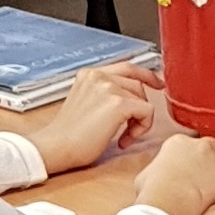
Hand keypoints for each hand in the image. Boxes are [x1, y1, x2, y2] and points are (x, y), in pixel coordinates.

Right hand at [30, 64, 168, 168]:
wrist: (56, 147)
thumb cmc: (69, 135)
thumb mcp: (86, 103)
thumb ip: (105, 94)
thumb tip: (132, 98)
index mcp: (89, 74)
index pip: (126, 67)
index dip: (146, 75)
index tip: (158, 84)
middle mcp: (98, 75)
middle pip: (137, 83)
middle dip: (140, 106)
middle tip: (130, 128)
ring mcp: (108, 87)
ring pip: (143, 98)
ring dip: (139, 120)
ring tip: (123, 136)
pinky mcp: (118, 103)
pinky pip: (147, 111)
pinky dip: (141, 128)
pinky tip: (124, 140)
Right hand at [123, 131, 214, 214]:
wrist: (167, 199)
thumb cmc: (152, 192)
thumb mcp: (144, 177)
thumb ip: (153, 173)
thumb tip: (151, 180)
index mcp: (177, 143)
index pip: (190, 143)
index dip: (194, 156)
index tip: (192, 168)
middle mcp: (199, 147)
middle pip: (214, 146)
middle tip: (213, 173)